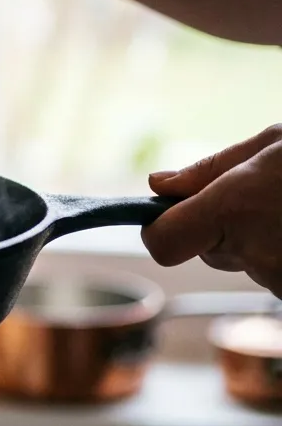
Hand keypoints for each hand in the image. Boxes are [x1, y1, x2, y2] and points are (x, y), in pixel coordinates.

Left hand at [142, 125, 281, 296]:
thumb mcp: (272, 145)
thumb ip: (210, 168)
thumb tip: (158, 185)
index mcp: (234, 211)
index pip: (162, 244)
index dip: (157, 230)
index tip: (167, 213)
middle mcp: (254, 254)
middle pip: (206, 248)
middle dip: (220, 225)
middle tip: (260, 195)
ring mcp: (279, 281)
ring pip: (242, 259)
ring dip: (256, 237)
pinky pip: (271, 271)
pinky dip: (279, 250)